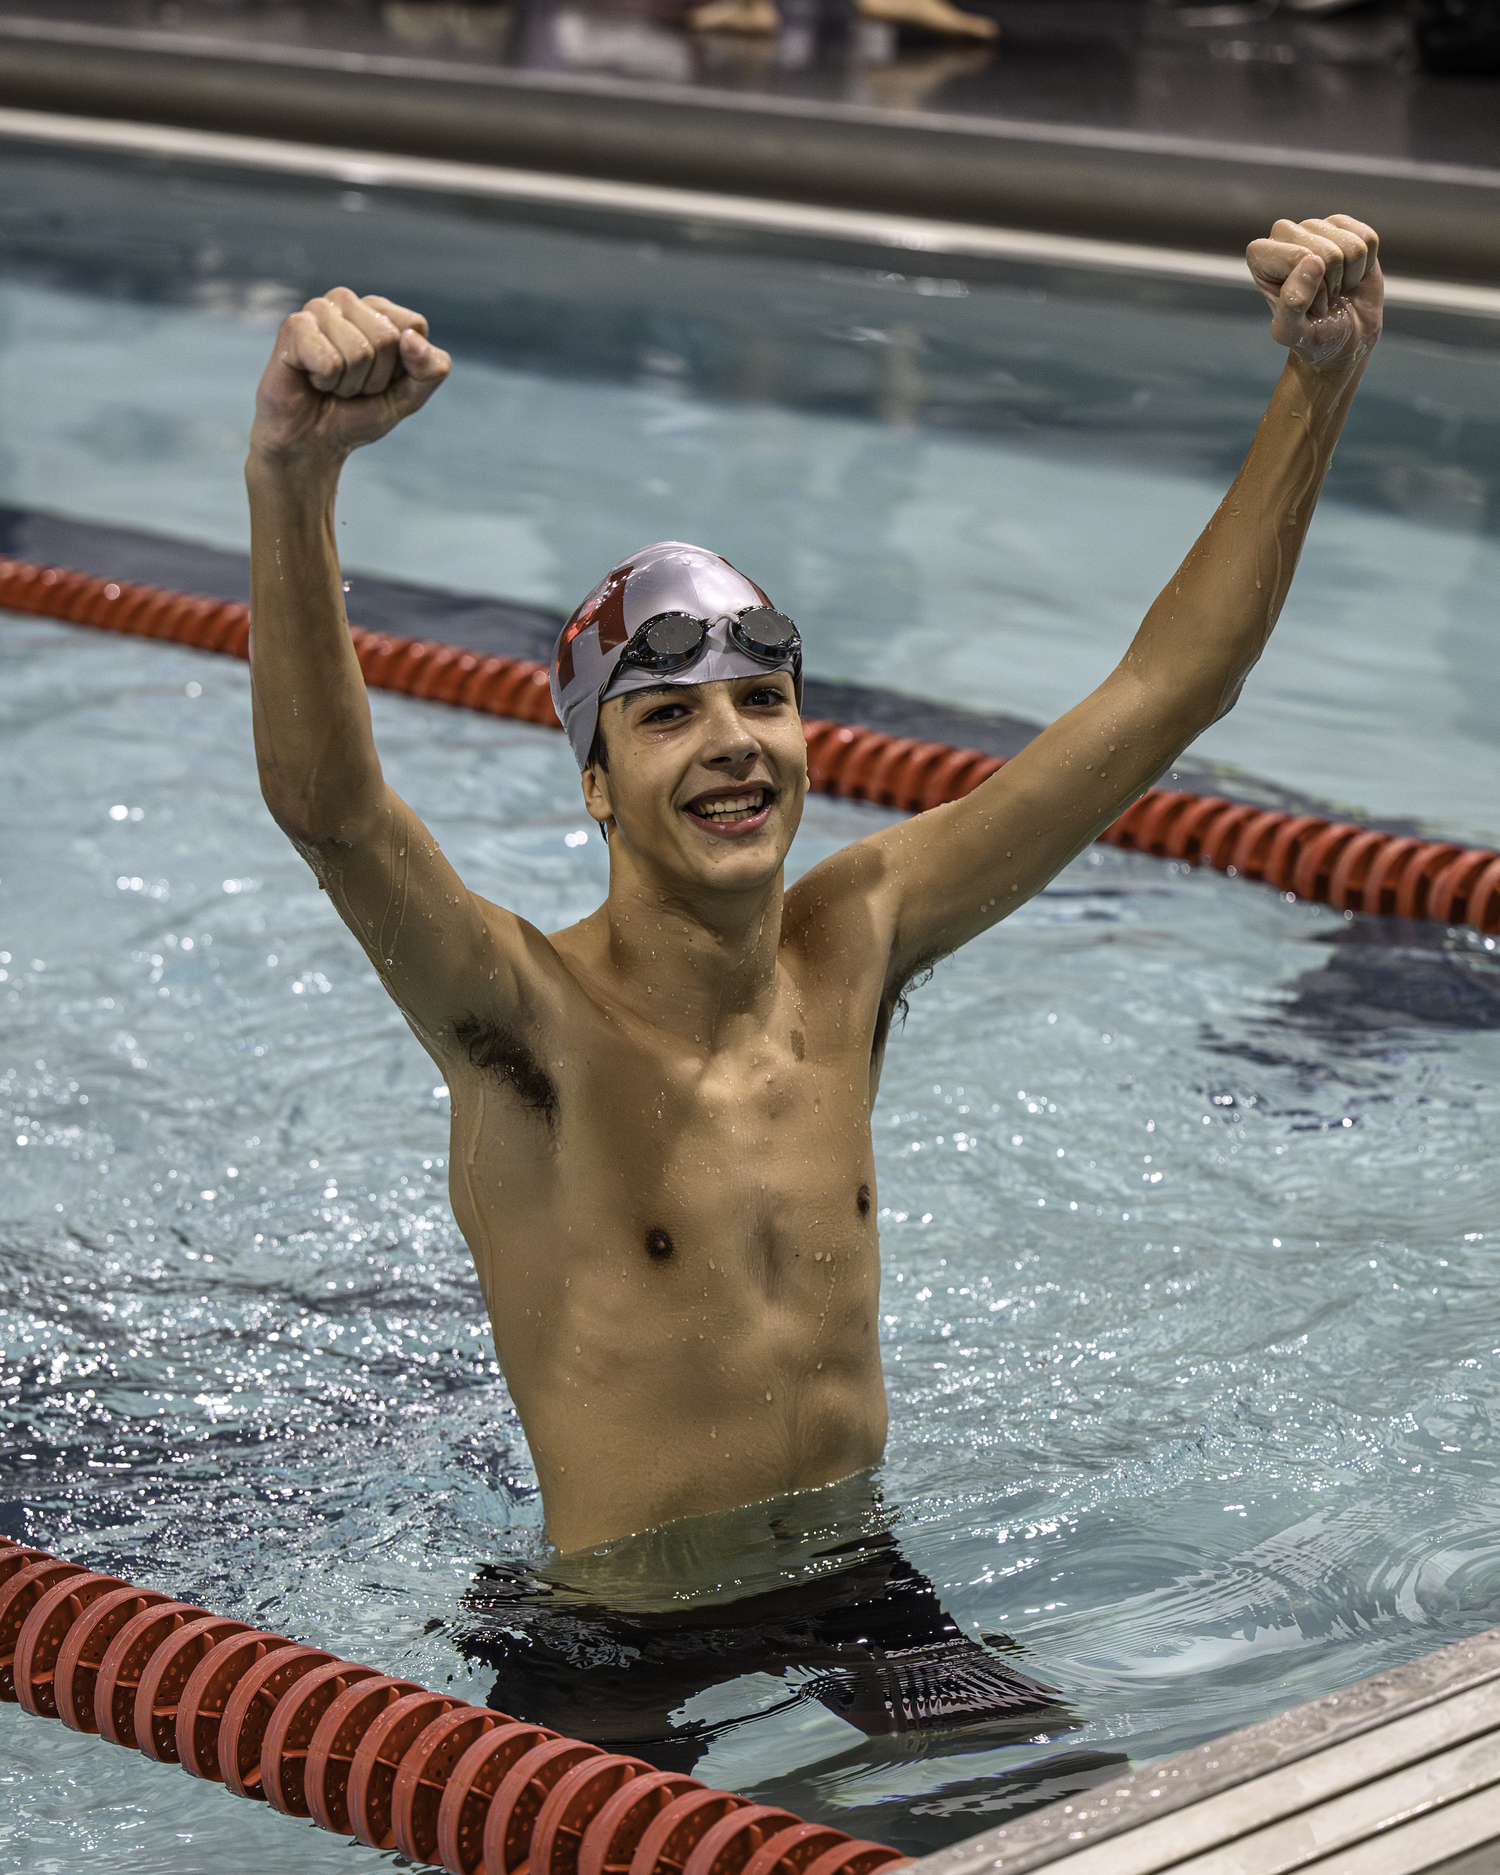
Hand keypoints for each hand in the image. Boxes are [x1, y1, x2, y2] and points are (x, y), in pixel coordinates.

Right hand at [249, 288, 450, 464]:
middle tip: (351, 387)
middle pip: (387, 338)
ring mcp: (319, 309)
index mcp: (378, 310)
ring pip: (359, 351)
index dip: (402, 367)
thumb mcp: (408, 398)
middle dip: (374, 379)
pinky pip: (330, 361)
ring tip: (331, 385)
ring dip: (348, 383)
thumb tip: (411, 339)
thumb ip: (430, 371)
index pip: (413, 326)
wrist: (311, 441)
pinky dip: (326, 382)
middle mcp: (348, 301)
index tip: (380, 379)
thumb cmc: (357, 414)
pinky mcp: (294, 326)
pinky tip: (313, 380)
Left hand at [1247, 214, 1381, 373]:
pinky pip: (1368, 239)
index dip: (1309, 288)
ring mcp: (1316, 226)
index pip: (1294, 257)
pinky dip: (1365, 265)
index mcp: (1260, 256)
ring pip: (1350, 245)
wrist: (1343, 338)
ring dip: (1348, 276)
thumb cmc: (1311, 335)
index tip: (1305, 307)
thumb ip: (1292, 302)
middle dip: (1331, 283)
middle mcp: (1284, 234)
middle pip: (1327, 252)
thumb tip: (1312, 261)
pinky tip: (1348, 276)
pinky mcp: (1344, 226)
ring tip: (1334, 289)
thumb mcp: (1292, 332)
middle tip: (1322, 299)